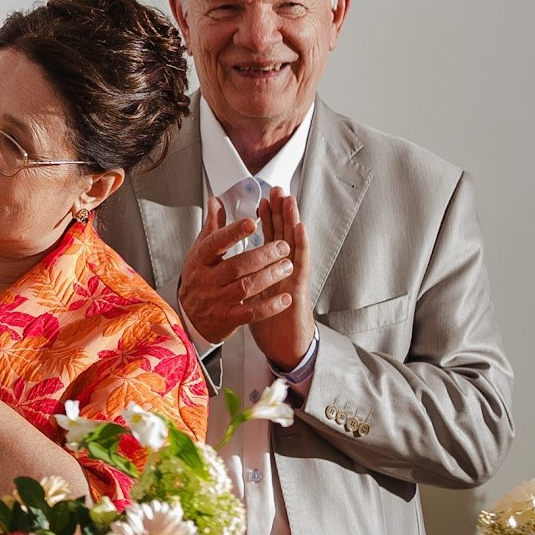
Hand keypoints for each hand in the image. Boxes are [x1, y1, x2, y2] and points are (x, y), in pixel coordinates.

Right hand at [177, 195, 296, 348]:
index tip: (252, 223)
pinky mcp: (228, 318)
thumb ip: (212, 228)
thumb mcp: (199, 252)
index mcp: (200, 260)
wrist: (188, 317)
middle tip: (283, 247)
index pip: (215, 243)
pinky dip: (270, 306)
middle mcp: (207, 280)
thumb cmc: (198, 280)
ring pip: (246, 287)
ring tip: (287, 266)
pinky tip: (284, 298)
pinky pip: (251, 312)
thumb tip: (216, 202)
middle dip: (263, 255)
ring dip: (270, 276)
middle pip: (236, 266)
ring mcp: (217, 300)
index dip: (233, 233)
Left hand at [251, 190, 316, 371]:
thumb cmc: (269, 318)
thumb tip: (232, 258)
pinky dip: (302, 246)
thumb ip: (244, 272)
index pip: (271, 238)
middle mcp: (286, 270)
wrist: (283, 345)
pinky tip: (300, 231)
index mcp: (272, 269)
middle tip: (278, 190)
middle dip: (281, 212)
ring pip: (295, 244)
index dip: (268, 218)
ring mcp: (294, 277)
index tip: (263, 198)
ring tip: (290, 201)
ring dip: (293, 222)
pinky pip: (301, 265)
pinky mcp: (299, 289)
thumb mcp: (252, 292)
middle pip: (284, 235)